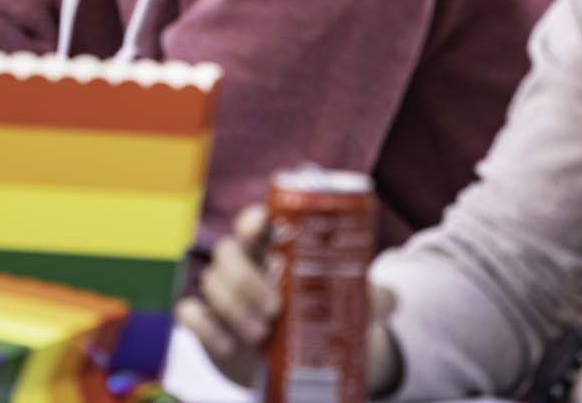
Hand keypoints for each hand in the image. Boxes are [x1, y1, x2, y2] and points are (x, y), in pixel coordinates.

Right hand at [175, 205, 400, 391]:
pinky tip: (228, 345)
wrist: (303, 362)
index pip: (253, 221)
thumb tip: (391, 299)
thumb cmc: (323, 318)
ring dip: (233, 306)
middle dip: (246, 278)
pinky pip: (190, 313)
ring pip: (210, 281)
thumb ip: (371, 299)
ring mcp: (222, 295)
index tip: (263, 229)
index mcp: (272, 250)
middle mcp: (243, 266)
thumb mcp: (350, 307)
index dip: (253, 220)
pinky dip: (205, 326)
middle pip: (227, 252)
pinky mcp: (209, 324)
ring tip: (261, 335)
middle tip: (274, 309)